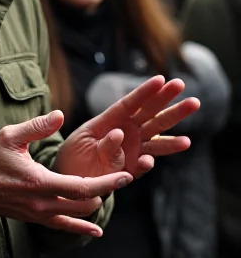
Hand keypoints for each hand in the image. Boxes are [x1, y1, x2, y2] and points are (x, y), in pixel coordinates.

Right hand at [0, 110, 131, 236]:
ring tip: (110, 194)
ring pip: (75, 217)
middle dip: (106, 191)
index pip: (82, 187)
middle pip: (84, 204)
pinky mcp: (33, 218)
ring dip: (95, 206)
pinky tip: (95, 231)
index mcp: (39, 182)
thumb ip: (38, 126)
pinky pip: (62, 227)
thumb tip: (61, 115)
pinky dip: (80, 228)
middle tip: (124, 178)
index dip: (107, 182)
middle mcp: (42, 203)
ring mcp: (37, 214)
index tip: (125, 176)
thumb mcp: (10, 136)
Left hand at [54, 75, 199, 179]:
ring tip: (187, 141)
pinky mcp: (132, 169)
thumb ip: (103, 142)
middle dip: (167, 101)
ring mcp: (133, 150)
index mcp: (112, 118)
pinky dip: (147, 164)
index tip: (161, 79)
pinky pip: (142, 166)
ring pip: (156, 139)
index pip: (131, 102)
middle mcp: (127, 131)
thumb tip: (119, 135)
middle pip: (150, 114)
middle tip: (182, 85)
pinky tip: (149, 160)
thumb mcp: (82, 142)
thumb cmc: (75, 153)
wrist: (69, 178)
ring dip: (173, 138)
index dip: (145, 91)